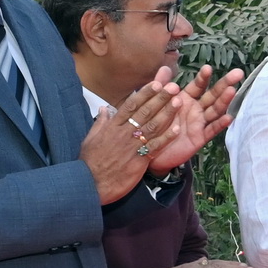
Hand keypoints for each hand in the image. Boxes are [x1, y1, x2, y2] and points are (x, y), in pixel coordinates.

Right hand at [79, 82, 174, 204]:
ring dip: (166, 113)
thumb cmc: (89, 162)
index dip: (144, 94)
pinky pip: (155, 146)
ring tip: (178, 101)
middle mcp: (123, 133)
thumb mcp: (90, 139)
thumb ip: (100, 123)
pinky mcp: (139, 160)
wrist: (89, 183)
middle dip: (160, 98)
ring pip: (152, 126)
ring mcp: (132, 146)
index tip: (156, 83)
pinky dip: (166, 137)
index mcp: (112, 126)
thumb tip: (104, 109)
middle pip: (144, 112)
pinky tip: (177, 129)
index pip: (130, 105)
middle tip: (173, 87)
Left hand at [143, 64, 242, 175]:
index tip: (208, 68)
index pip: (198, 86)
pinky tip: (228, 117)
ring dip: (224, 101)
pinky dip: (220, 124)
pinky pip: (211, 130)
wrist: (149, 149)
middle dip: (224, 84)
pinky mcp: (200, 138)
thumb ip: (161, 86)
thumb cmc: (153, 124)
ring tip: (232, 91)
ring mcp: (199, 123)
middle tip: (238, 73)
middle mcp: (195, 109)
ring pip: (215, 110)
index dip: (203, 77)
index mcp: (185, 99)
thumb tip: (165, 67)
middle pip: (213, 95)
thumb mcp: (155, 103)